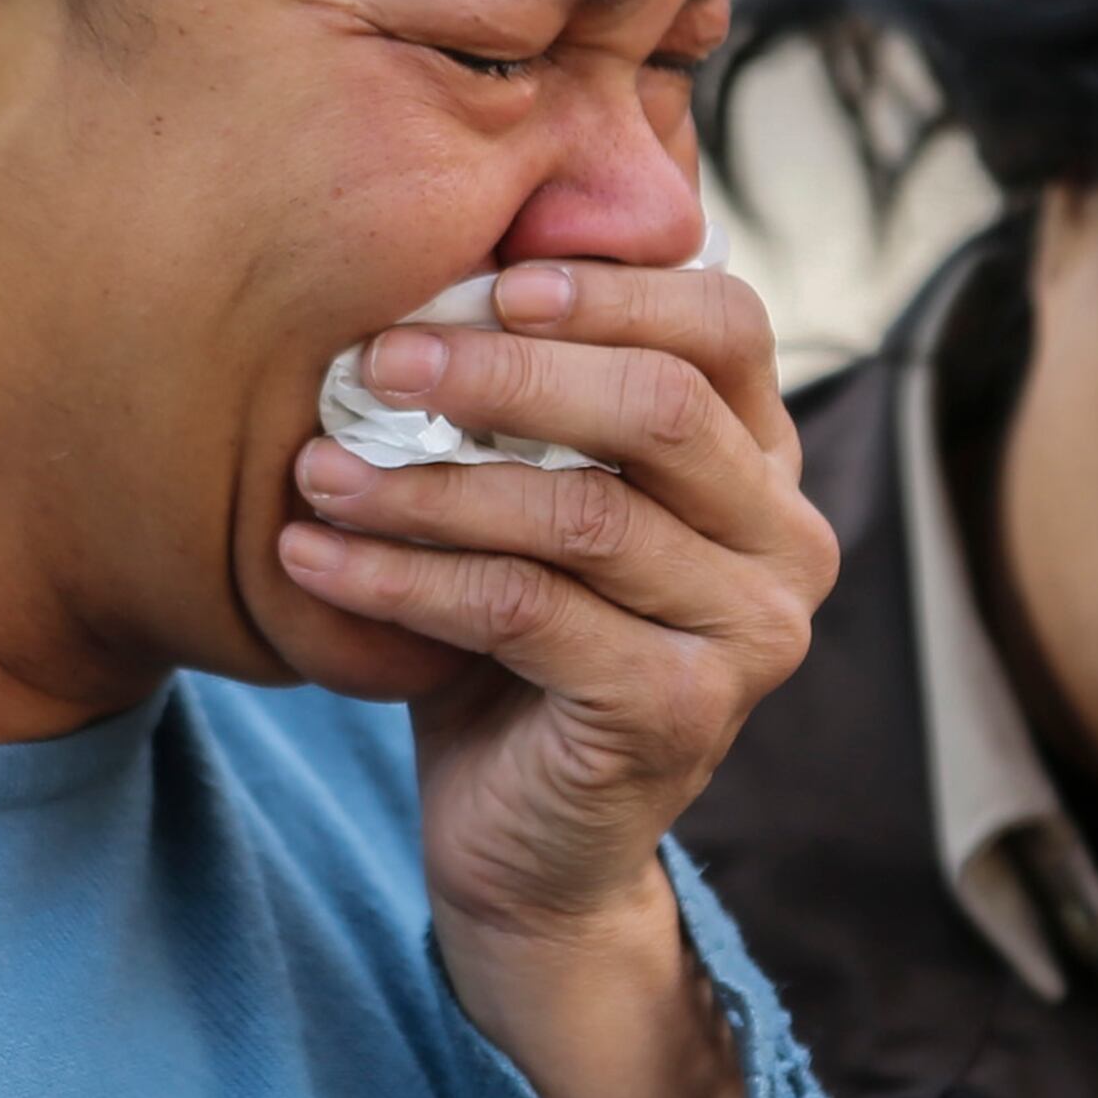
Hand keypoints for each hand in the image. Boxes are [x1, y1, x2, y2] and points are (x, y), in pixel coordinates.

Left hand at [277, 261, 835, 1097]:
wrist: (532, 848)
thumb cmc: (517, 647)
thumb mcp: (534, 502)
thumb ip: (534, 402)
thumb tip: (443, 248)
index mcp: (763, 461)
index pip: (724, 323)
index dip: (608, 288)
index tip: (483, 281)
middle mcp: (785, 540)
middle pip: (659, 406)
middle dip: (502, 374)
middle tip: (370, 361)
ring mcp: (751, 633)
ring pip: (580, 513)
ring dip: (428, 483)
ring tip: (314, 468)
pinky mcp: (682, 712)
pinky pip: (527, 614)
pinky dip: (405, 578)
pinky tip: (312, 557)